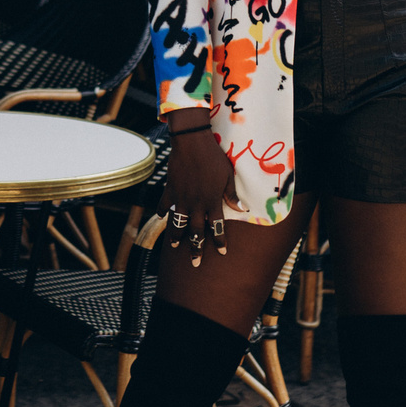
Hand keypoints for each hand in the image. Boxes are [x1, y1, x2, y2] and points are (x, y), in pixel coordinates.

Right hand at [160, 115, 233, 264]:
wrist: (192, 143)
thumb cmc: (214, 158)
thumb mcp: (228, 175)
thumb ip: (232, 194)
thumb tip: (242, 210)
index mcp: (211, 202)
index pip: (217, 227)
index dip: (220, 241)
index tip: (221, 252)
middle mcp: (196, 204)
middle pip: (196, 232)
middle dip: (196, 249)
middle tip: (195, 263)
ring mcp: (181, 199)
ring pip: (178, 223)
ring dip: (176, 236)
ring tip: (174, 246)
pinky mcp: (170, 190)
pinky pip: (164, 206)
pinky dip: (163, 213)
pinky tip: (162, 218)